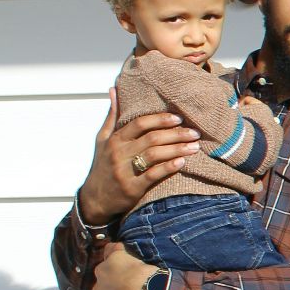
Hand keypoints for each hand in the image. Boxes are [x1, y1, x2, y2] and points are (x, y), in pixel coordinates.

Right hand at [77, 88, 199, 222]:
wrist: (94, 199)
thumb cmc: (103, 166)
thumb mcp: (102, 140)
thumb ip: (112, 116)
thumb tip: (113, 90)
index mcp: (114, 140)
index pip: (139, 123)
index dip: (161, 119)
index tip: (179, 118)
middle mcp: (119, 153)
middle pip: (151, 138)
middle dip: (176, 134)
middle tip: (194, 132)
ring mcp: (125, 171)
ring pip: (154, 154)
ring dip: (177, 149)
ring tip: (195, 146)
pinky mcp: (132, 188)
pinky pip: (153, 175)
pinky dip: (169, 167)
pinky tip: (182, 162)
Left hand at [93, 246, 158, 289]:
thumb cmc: (137, 271)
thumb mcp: (123, 253)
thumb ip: (113, 249)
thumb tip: (109, 246)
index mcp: (100, 271)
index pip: (105, 272)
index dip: (117, 274)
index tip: (128, 275)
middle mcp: (97, 289)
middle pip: (104, 289)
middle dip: (114, 289)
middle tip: (130, 289)